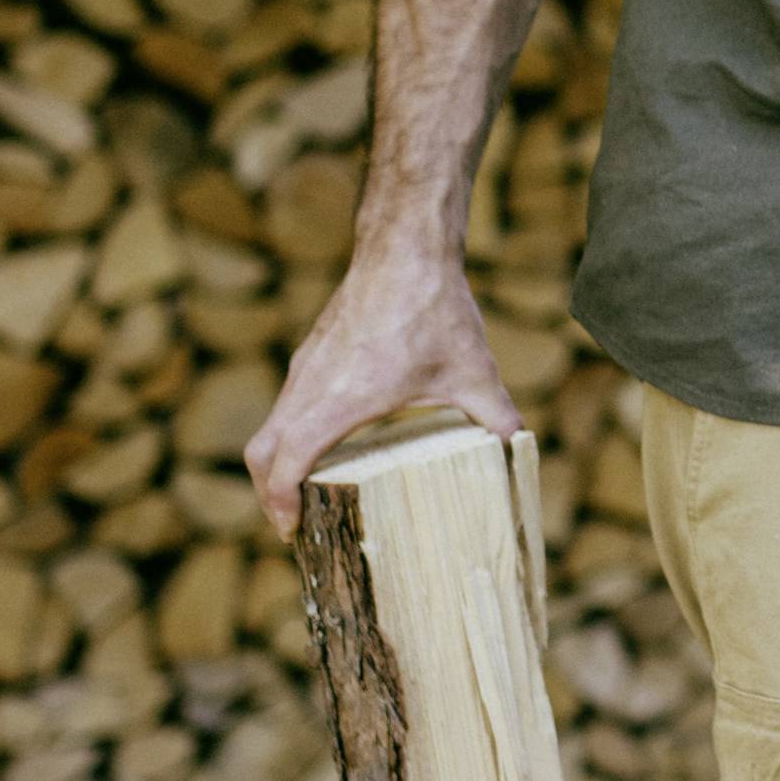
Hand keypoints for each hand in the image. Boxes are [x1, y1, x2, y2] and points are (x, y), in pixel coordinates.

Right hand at [246, 232, 522, 535]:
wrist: (406, 247)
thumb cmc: (434, 308)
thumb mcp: (473, 371)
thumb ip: (496, 415)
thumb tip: (519, 449)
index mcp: (338, 399)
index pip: (284, 462)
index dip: (279, 504)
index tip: (293, 533)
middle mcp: (310, 385)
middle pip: (261, 451)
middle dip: (269, 495)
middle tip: (297, 526)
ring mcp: (306, 367)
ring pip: (271, 425)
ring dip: (279, 464)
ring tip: (308, 496)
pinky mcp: (313, 352)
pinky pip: (287, 404)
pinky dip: (291, 435)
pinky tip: (326, 446)